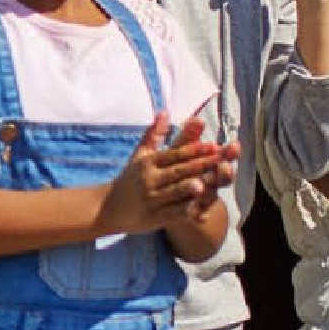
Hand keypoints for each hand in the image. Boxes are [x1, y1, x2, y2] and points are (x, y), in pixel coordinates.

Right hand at [100, 111, 236, 236]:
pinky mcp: (152, 217)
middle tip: (220, 160)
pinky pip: (171, 214)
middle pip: (178, 171)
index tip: (213, 146)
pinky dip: (184, 213)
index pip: (174, 154)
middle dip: (200, 165)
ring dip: (189, 188)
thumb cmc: (130, 179)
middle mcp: (149, 179)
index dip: (194, 150)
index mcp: (148, 162)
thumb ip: (154, 134)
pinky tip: (198, 212)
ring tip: (205, 185)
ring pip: (174, 192)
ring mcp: (151, 199)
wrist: (108, 207)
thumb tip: (165, 111)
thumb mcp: (140, 155)